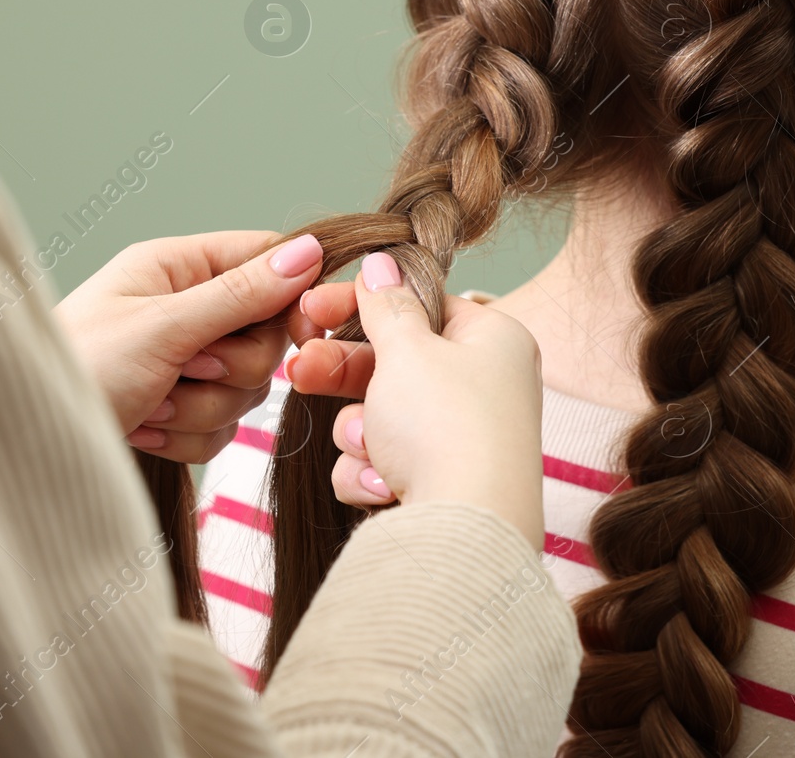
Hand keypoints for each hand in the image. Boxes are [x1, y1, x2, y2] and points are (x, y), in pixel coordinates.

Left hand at [54, 231, 323, 463]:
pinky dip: (186, 437)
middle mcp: (183, 310)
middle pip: (266, 336)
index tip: (301, 330)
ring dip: (202, 407)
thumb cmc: (75, 370)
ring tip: (150, 404)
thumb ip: (239, 294)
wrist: (22, 446)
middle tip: (183, 369)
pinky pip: (223, 428)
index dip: (291, 294)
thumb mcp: (161, 327)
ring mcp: (182, 363)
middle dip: (229, 367)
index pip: (264, 259)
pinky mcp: (178, 410)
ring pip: (247, 389)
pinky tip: (142, 428)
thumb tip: (308, 252)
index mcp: (176, 268)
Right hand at [286, 252, 545, 548]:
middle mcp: (486, 388)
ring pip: (381, 420)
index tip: (312, 308)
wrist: (464, 532)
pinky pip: (384, 466)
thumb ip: (386, 306)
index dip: (363, 306)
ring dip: (360, 434)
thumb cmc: (445, 427)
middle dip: (344, 374)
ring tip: (370, 447)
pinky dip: (372, 474)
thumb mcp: (407, 351)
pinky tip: (383, 487)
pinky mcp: (441, 487)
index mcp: (494, 341)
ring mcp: (464, 441)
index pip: (421, 305)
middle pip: (395, 364)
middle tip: (300, 369)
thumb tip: (382, 261)